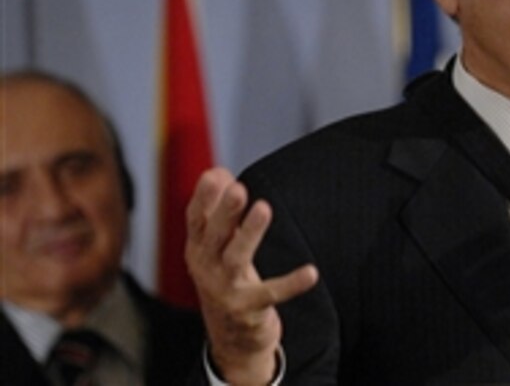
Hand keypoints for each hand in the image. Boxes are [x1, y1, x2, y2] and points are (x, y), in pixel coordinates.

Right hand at [185, 168, 318, 385]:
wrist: (230, 338)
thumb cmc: (225, 278)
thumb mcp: (217, 246)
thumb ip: (218, 209)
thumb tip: (219, 171)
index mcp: (198, 249)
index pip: (196, 219)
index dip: (204, 197)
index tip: (216, 174)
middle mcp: (206, 268)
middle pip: (215, 236)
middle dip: (226, 211)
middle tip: (239, 188)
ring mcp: (225, 290)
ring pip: (237, 258)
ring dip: (250, 233)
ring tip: (264, 208)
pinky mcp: (248, 309)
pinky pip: (272, 294)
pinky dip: (291, 283)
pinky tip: (311, 273)